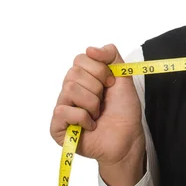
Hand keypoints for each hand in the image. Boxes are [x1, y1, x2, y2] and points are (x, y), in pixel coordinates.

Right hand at [50, 44, 144, 185]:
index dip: (99, 70)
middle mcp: (70, 91)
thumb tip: (90, 49)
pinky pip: (63, 111)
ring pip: (69, 90)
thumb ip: (111, 56)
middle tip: (104, 101)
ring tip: (97, 113)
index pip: (80, 59)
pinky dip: (83, 118)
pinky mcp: (57, 127)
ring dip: (91, 103)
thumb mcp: (123, 76)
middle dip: (96, 87)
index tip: (111, 83)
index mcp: (83, 78)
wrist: (128, 136)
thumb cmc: (124, 109)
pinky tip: (91, 125)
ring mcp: (62, 108)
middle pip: (74, 73)